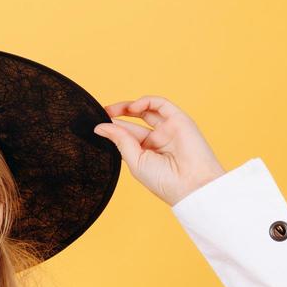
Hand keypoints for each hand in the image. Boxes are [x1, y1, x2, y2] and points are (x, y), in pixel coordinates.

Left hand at [92, 95, 227, 206]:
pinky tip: (132, 107)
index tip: (95, 125)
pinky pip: (161, 104)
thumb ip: (120, 141)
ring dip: (128, 106)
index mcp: (145, 154)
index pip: (125, 136)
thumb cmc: (164, 180)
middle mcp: (157, 141)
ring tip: (112, 109)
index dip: (111, 128)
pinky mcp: (180, 120)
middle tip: (102, 112)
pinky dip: (146, 101)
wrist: (191, 185)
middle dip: (117, 115)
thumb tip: (100, 127)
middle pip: (134, 123)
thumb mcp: (135, 161)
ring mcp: (168, 129)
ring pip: (146, 110)